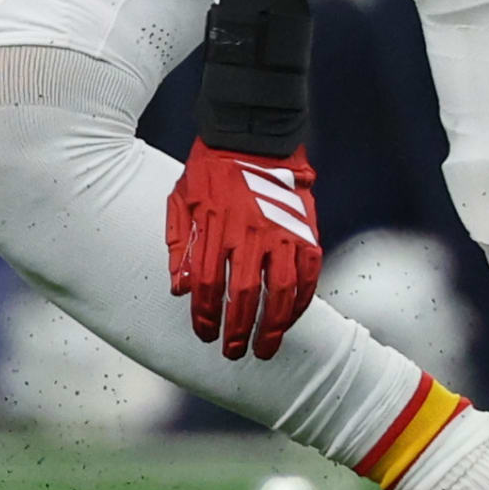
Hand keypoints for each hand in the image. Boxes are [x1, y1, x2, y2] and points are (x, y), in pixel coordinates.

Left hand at [166, 140, 319, 360]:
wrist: (252, 136)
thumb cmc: (209, 170)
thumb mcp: (181, 201)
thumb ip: (179, 245)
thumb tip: (180, 290)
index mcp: (215, 227)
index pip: (209, 285)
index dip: (206, 316)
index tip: (204, 335)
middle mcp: (249, 234)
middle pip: (244, 295)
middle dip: (237, 330)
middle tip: (232, 354)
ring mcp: (282, 233)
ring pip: (281, 291)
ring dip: (274, 326)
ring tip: (265, 349)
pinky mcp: (306, 231)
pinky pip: (309, 275)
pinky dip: (301, 301)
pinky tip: (291, 319)